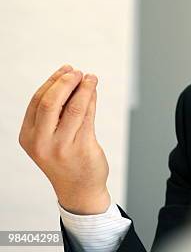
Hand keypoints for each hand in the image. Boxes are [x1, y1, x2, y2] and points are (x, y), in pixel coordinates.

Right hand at [19, 64, 109, 214]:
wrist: (78, 188)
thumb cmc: (64, 157)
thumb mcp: (50, 136)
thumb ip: (57, 111)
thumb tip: (72, 79)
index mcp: (28, 136)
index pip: (37, 101)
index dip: (53, 82)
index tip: (66, 70)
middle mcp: (42, 142)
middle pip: (51, 102)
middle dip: (65, 82)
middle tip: (78, 72)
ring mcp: (62, 146)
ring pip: (74, 107)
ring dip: (84, 88)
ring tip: (91, 78)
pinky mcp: (82, 148)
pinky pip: (88, 116)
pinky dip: (91, 100)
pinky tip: (94, 91)